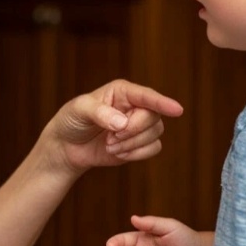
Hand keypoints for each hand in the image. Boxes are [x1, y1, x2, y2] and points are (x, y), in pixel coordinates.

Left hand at [43, 79, 182, 173]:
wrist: (67, 147)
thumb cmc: (71, 121)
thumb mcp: (79, 110)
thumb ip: (100, 113)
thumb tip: (122, 122)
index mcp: (122, 91)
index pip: (146, 95)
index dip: (162, 102)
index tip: (177, 110)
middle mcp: (135, 105)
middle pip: (153, 116)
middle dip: (133, 131)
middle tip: (110, 137)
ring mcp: (139, 124)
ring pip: (156, 133)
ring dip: (132, 144)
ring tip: (110, 145)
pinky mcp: (139, 143)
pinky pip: (154, 148)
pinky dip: (136, 154)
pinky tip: (118, 153)